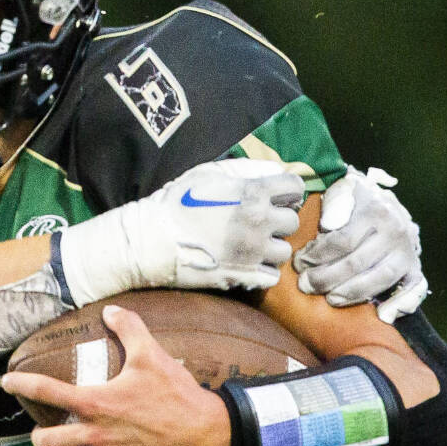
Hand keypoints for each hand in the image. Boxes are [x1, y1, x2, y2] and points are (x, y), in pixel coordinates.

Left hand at [1, 305, 231, 445]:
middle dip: (41, 436)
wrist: (205, 433)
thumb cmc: (175, 393)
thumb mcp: (151, 353)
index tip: (6, 383)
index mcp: (94, 404)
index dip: (21, 385)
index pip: (46, 391)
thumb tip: (110, 309)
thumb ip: (129, 328)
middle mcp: (94, 436)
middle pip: (46, 443)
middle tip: (45, 428)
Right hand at [58, 158, 304, 304]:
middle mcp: (259, 222)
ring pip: (284, 251)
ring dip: (271, 247)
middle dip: (278, 220)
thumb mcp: (209, 173)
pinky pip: (271, 276)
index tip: (274, 197)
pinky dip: (263, 271)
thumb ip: (246, 168)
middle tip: (258, 222)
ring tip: (251, 245)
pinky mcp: (244, 276)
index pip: (294, 187)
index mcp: (252, 193)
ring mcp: (254, 252)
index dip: (285, 191)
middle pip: (292, 221)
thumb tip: (275, 169)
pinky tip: (247, 263)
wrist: (152, 239)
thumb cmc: (177, 202)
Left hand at [292, 166, 427, 322]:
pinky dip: (400, 303)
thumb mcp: (344, 189)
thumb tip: (329, 225)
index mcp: (376, 211)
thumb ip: (336, 201)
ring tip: (330, 299)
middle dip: (326, 278)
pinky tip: (382, 314)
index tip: (299, 263)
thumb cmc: (356, 199)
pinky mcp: (414, 268)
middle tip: (305, 285)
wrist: (386, 202)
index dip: (317, 255)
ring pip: (380, 279)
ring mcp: (407, 252)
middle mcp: (395, 231)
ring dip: (352, 293)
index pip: (343, 240)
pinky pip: (414, 289)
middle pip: (357, 263)